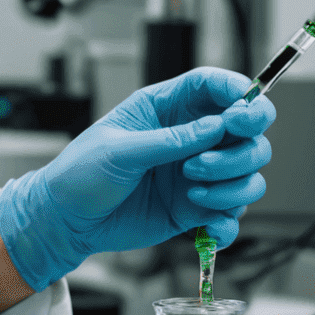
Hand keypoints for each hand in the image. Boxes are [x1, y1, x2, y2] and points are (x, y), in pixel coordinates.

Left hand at [0, 68, 274, 292]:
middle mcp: (189, 138)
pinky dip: (228, 222)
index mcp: (166, 109)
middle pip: (247, 133)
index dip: (240, 95)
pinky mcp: (195, 208)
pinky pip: (232, 213)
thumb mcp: (120, 151)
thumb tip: (217, 126)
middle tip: (199, 167)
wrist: (66, 221)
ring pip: (248, 173)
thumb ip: (170, 140)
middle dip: (239, 151)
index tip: (244, 115)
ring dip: (234, 187)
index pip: (216, 86)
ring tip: (195, 194)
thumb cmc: (81, 173)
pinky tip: (207, 227)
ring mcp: (196, 174)